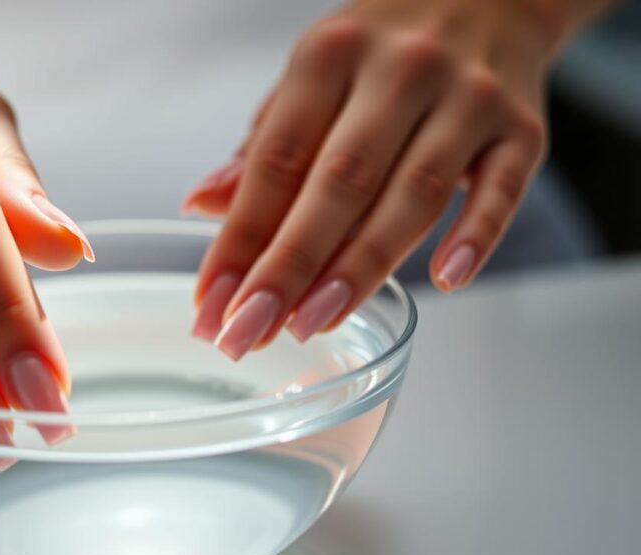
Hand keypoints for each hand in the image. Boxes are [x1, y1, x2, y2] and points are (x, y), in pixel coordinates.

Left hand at [185, 0, 570, 359]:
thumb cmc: (381, 48)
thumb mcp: (311, 75)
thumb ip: (264, 145)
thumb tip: (204, 205)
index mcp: (330, 55)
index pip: (276, 160)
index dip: (239, 237)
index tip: (211, 302)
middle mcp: (400, 70)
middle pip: (339, 183)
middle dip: (288, 267)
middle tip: (248, 332)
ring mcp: (467, 97)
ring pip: (413, 195)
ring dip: (360, 267)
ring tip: (312, 322)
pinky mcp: (523, 127)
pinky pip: (503, 188)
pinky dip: (476, 236)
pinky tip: (444, 282)